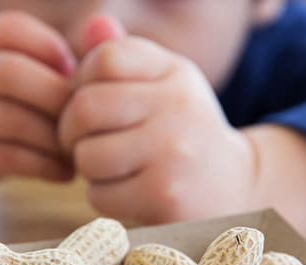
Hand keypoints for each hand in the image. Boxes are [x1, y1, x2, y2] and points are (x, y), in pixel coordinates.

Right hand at [0, 11, 75, 210]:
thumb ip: (40, 74)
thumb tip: (103, 63)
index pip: (9, 29)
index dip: (50, 47)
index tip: (74, 77)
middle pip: (9, 71)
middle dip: (57, 96)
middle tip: (86, 122)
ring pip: (10, 120)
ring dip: (56, 140)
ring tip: (79, 153)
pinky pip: (2, 157)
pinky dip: (42, 166)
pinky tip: (63, 174)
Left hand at [59, 17, 256, 222]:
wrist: (233, 190)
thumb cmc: (181, 137)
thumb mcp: (163, 89)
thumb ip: (125, 60)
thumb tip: (94, 25)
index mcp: (175, 73)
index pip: (104, 58)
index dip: (82, 84)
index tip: (93, 106)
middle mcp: (178, 105)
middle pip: (85, 107)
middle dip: (71, 132)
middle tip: (85, 143)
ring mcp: (173, 151)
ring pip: (87, 155)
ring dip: (89, 170)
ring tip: (114, 169)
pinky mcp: (165, 195)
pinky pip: (99, 194)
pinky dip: (105, 198)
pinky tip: (130, 194)